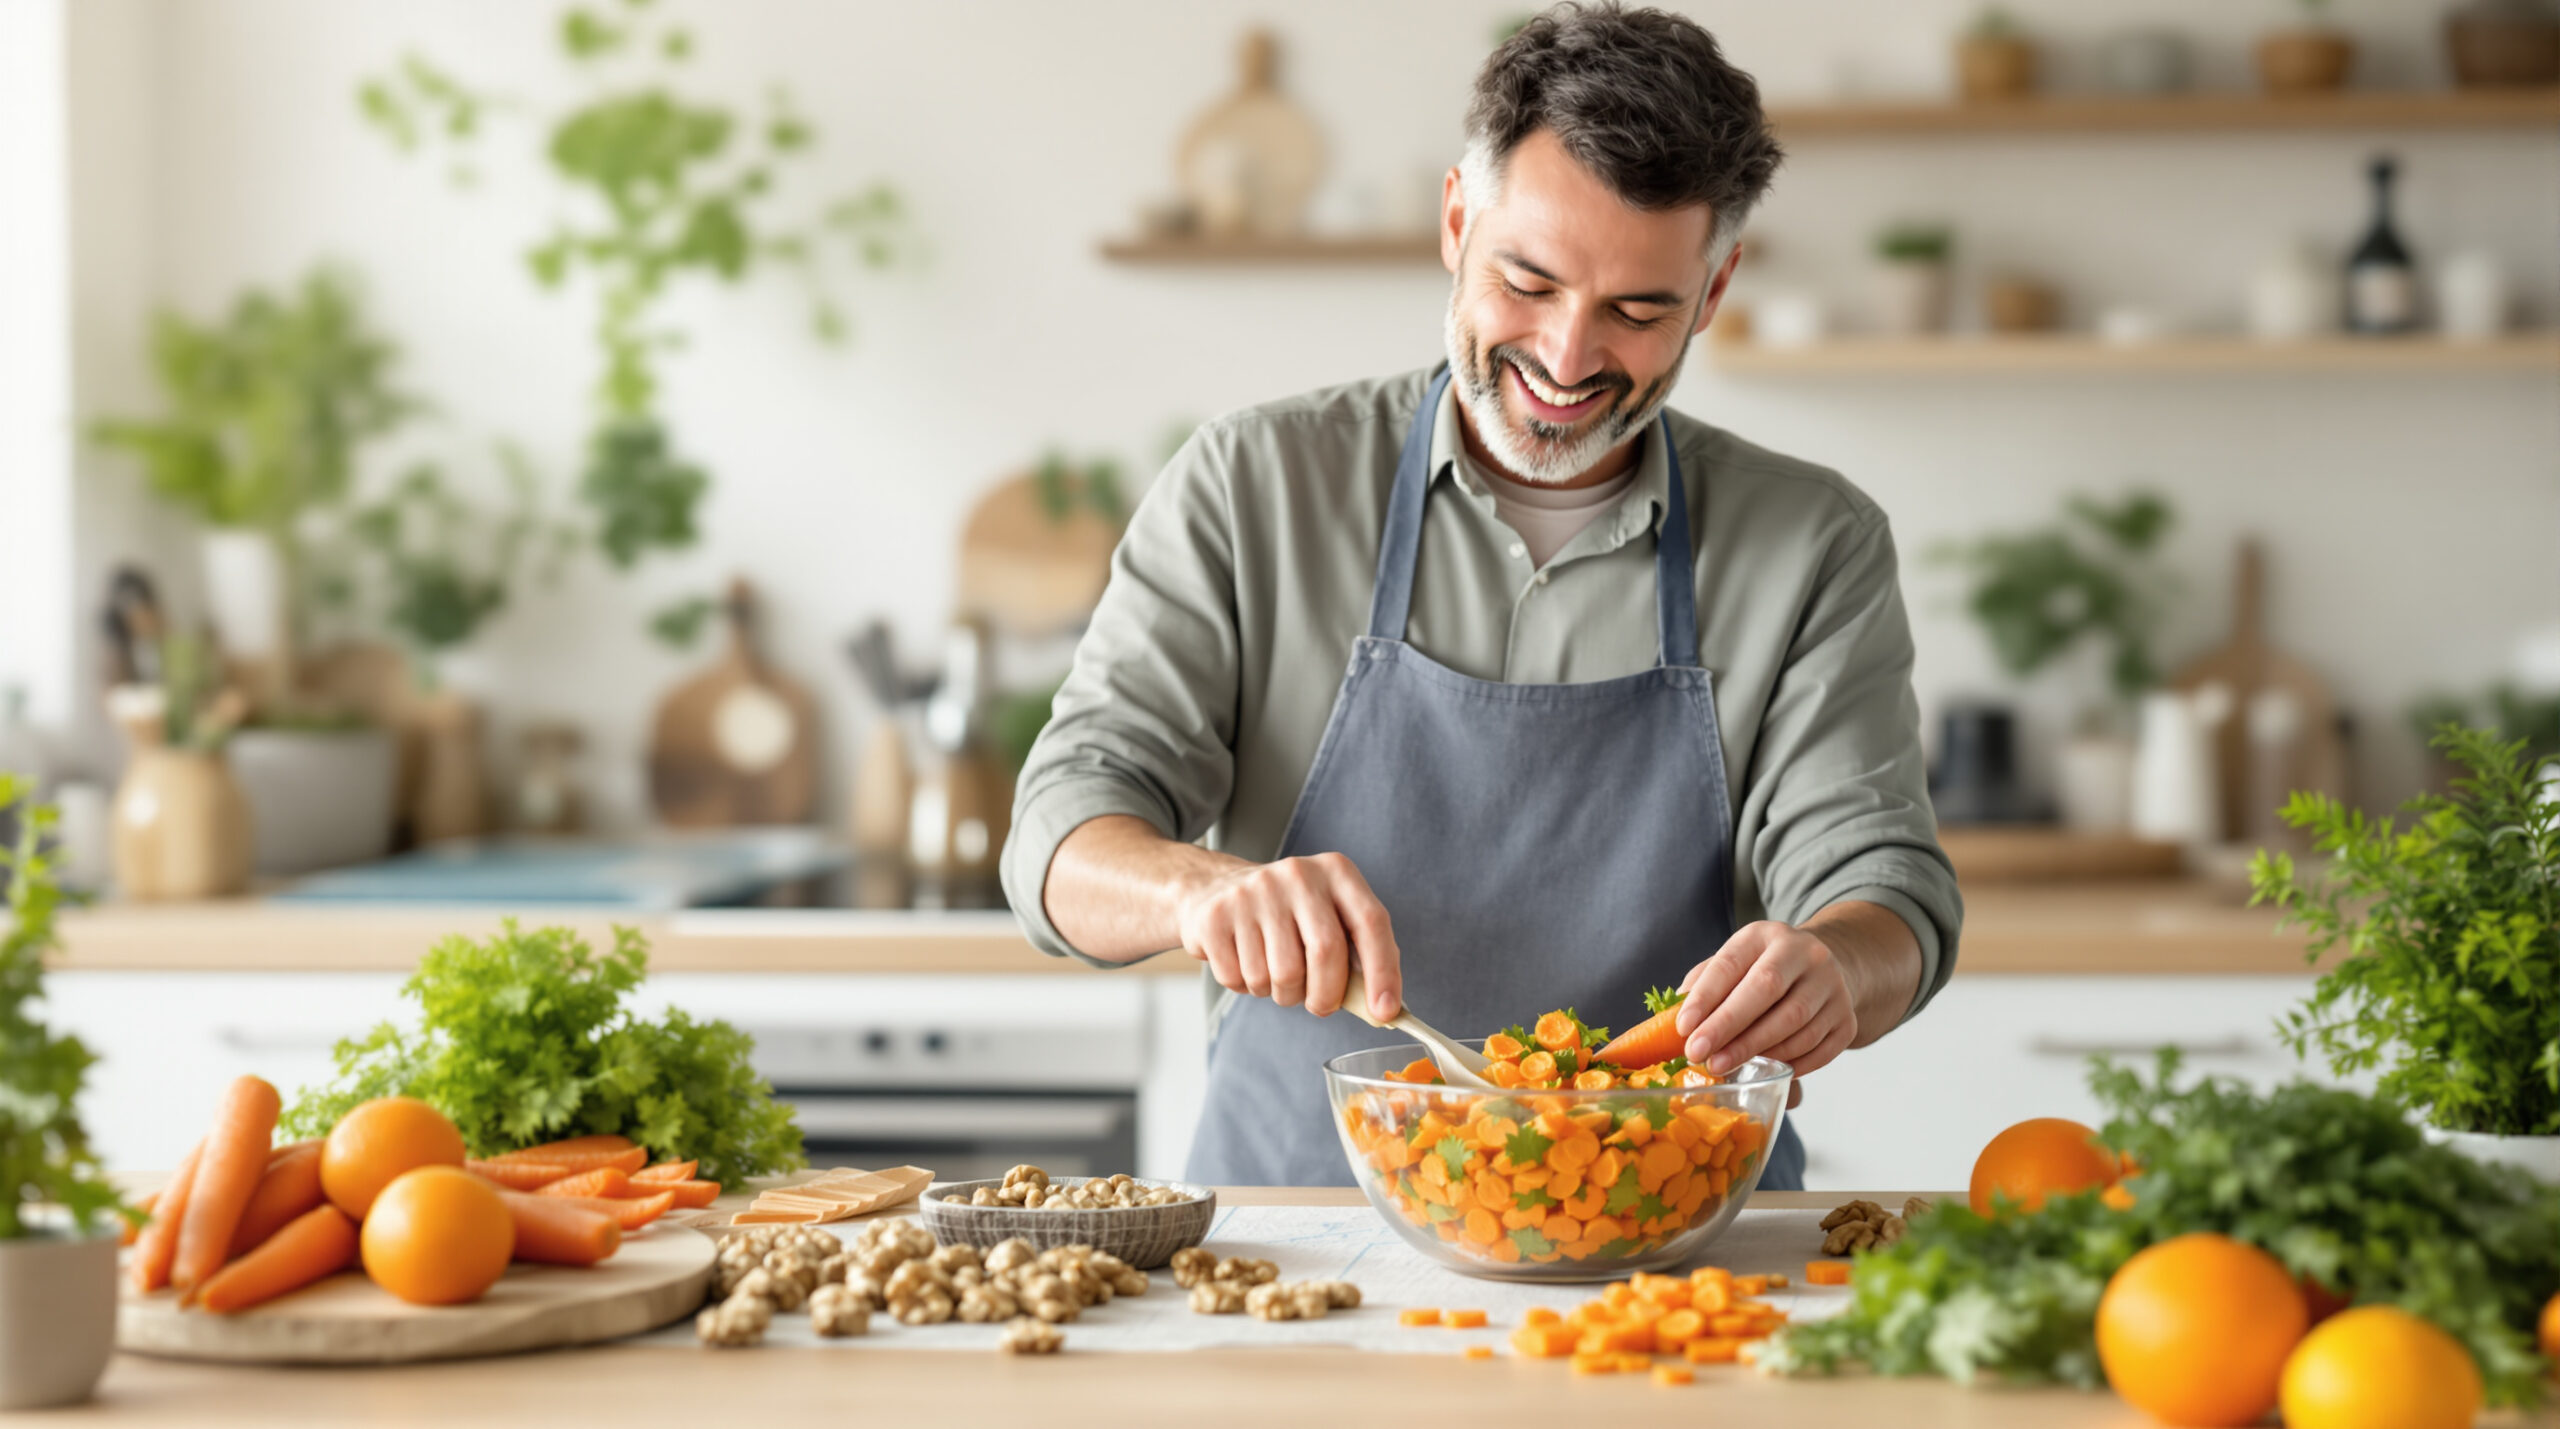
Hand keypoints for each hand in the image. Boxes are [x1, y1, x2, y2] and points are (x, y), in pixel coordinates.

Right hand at [1174, 851, 1402, 1020]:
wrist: (1214, 889)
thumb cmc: (1288, 915)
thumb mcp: (1328, 915)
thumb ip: (1357, 954)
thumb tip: (1383, 1009)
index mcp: (1336, 872)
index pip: (1371, 922)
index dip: (1383, 972)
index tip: (1384, 1012)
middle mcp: (1296, 875)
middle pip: (1325, 953)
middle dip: (1326, 996)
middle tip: (1320, 1006)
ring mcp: (1252, 892)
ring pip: (1280, 975)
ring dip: (1282, 994)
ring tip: (1275, 974)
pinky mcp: (1216, 916)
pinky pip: (1239, 979)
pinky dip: (1246, 988)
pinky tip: (1245, 963)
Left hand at [1673, 920, 1858, 1078]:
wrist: (1825, 968)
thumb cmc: (1763, 972)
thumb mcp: (1733, 964)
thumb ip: (1703, 986)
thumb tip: (1670, 1022)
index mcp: (1765, 936)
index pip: (1731, 963)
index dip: (1705, 997)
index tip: (1682, 1028)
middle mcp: (1805, 953)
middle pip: (1766, 989)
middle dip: (1728, 1025)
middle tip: (1698, 1054)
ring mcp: (1832, 985)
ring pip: (1795, 1022)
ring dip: (1755, 1049)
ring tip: (1723, 1066)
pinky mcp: (1847, 1017)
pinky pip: (1819, 1048)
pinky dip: (1790, 1062)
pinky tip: (1765, 1069)